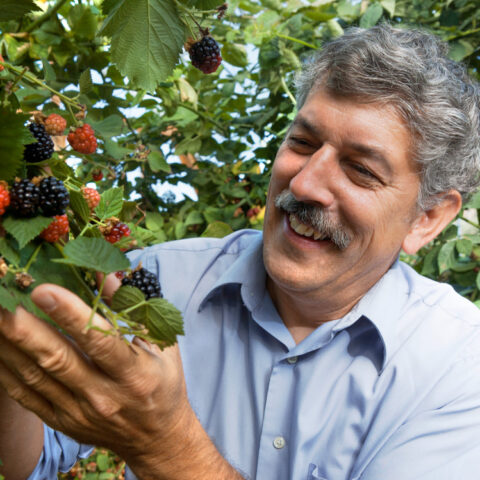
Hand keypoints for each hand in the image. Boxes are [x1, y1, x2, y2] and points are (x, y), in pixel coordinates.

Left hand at [0, 279, 192, 472]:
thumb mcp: (161, 345)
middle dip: (26, 329)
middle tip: (4, 302)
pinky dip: (6, 371)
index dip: (70, 315)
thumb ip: (132, 310)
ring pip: (34, 376)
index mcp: (134, 373)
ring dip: (9, 345)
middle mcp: (104, 396)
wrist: (156, 438)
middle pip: (57, 359)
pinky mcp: (61, 422)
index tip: (44, 290)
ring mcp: (78, 412)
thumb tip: (106, 275)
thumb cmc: (162, 383)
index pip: (99, 341)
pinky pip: (26, 396)